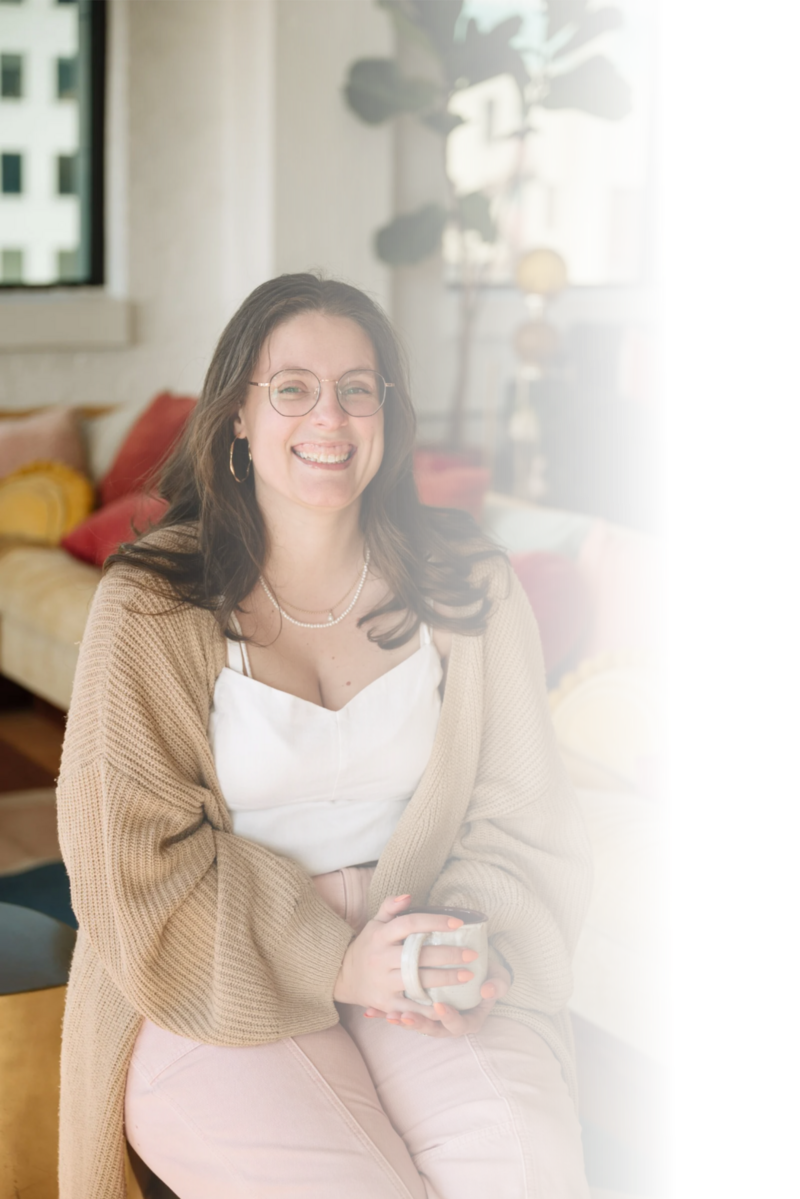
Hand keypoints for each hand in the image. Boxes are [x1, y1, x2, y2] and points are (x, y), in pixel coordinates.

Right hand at [333, 894, 484, 1019]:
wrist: (343, 977)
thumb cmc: (367, 946)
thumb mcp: (375, 923)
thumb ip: (390, 907)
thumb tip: (409, 896)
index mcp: (380, 936)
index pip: (410, 924)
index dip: (435, 922)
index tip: (458, 923)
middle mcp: (380, 958)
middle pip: (419, 955)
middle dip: (449, 955)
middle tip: (471, 954)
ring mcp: (383, 982)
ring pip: (418, 981)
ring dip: (446, 979)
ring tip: (468, 975)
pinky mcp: (385, 1003)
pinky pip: (411, 1006)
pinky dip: (429, 1008)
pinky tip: (449, 1004)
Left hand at [362, 958, 511, 1038]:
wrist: (472, 969)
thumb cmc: (486, 975)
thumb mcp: (498, 979)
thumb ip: (498, 985)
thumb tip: (487, 990)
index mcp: (468, 1019)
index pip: (458, 1025)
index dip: (449, 1017)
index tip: (439, 1005)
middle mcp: (447, 1023)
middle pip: (432, 1029)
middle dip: (417, 1024)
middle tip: (405, 1016)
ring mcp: (431, 1018)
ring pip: (415, 1023)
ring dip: (400, 1020)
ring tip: (388, 1016)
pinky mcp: (417, 1009)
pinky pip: (401, 1013)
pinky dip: (385, 1013)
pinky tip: (370, 1012)